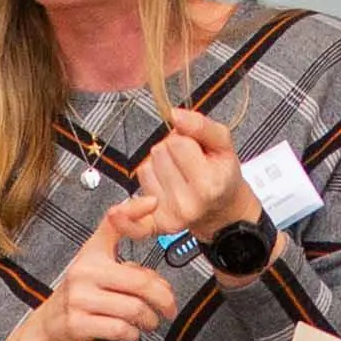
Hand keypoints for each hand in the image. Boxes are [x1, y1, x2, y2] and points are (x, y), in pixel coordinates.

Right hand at [0, 206, 180, 340]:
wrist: (49, 327)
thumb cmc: (82, 298)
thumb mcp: (99, 271)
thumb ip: (131, 270)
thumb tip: (162, 285)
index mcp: (92, 253)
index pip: (112, 223)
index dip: (134, 210)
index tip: (153, 203)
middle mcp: (84, 270)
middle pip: (141, 281)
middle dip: (164, 299)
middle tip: (169, 308)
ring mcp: (79, 297)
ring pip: (134, 308)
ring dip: (149, 320)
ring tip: (149, 322)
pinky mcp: (77, 323)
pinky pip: (121, 328)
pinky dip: (133, 334)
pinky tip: (130, 331)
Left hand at [133, 104, 259, 238]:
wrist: (222, 208)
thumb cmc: (222, 174)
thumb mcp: (224, 144)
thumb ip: (202, 125)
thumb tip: (175, 114)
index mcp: (208, 184)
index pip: (177, 142)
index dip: (185, 138)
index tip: (197, 149)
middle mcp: (188, 204)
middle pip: (159, 154)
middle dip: (171, 152)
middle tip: (188, 164)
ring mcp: (171, 216)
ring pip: (145, 170)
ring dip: (157, 168)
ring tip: (178, 177)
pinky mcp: (157, 225)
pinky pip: (132, 218)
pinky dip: (124, 215)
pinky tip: (116, 213)